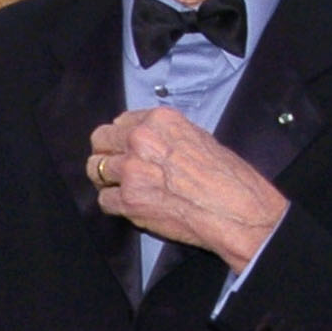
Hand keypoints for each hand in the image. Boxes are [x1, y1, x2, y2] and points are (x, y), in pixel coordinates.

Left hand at [88, 108, 286, 267]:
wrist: (237, 210)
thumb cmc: (228, 177)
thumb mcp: (198, 137)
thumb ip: (166, 136)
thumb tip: (147, 142)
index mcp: (159, 120)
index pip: (120, 122)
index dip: (120, 138)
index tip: (124, 148)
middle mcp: (141, 140)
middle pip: (100, 140)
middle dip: (105, 153)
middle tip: (115, 167)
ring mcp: (131, 171)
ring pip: (95, 170)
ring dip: (107, 180)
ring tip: (122, 188)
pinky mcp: (129, 201)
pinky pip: (104, 201)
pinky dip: (115, 205)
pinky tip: (131, 206)